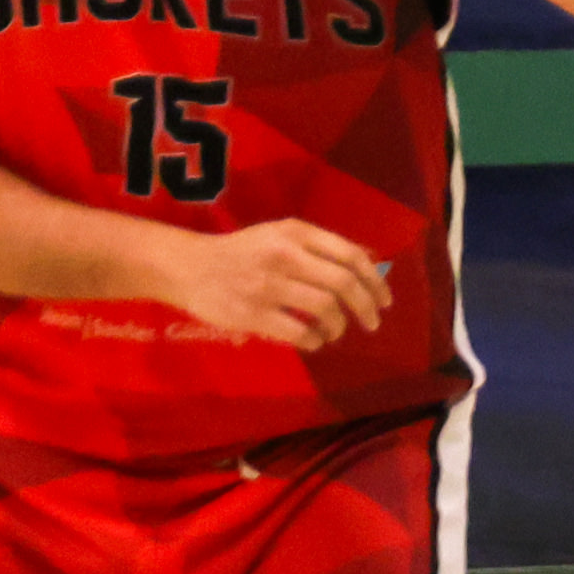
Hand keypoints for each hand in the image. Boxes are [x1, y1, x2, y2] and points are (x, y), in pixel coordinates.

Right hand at [149, 218, 390, 348]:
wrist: (189, 266)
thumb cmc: (241, 252)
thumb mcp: (279, 236)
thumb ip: (317, 249)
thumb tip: (366, 269)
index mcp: (296, 232)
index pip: (351, 255)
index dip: (375, 280)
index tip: (384, 300)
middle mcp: (285, 255)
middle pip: (343, 284)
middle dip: (366, 307)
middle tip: (372, 322)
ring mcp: (268, 285)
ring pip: (325, 309)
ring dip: (339, 326)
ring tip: (335, 331)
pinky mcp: (253, 313)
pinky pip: (300, 332)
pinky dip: (316, 340)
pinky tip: (315, 340)